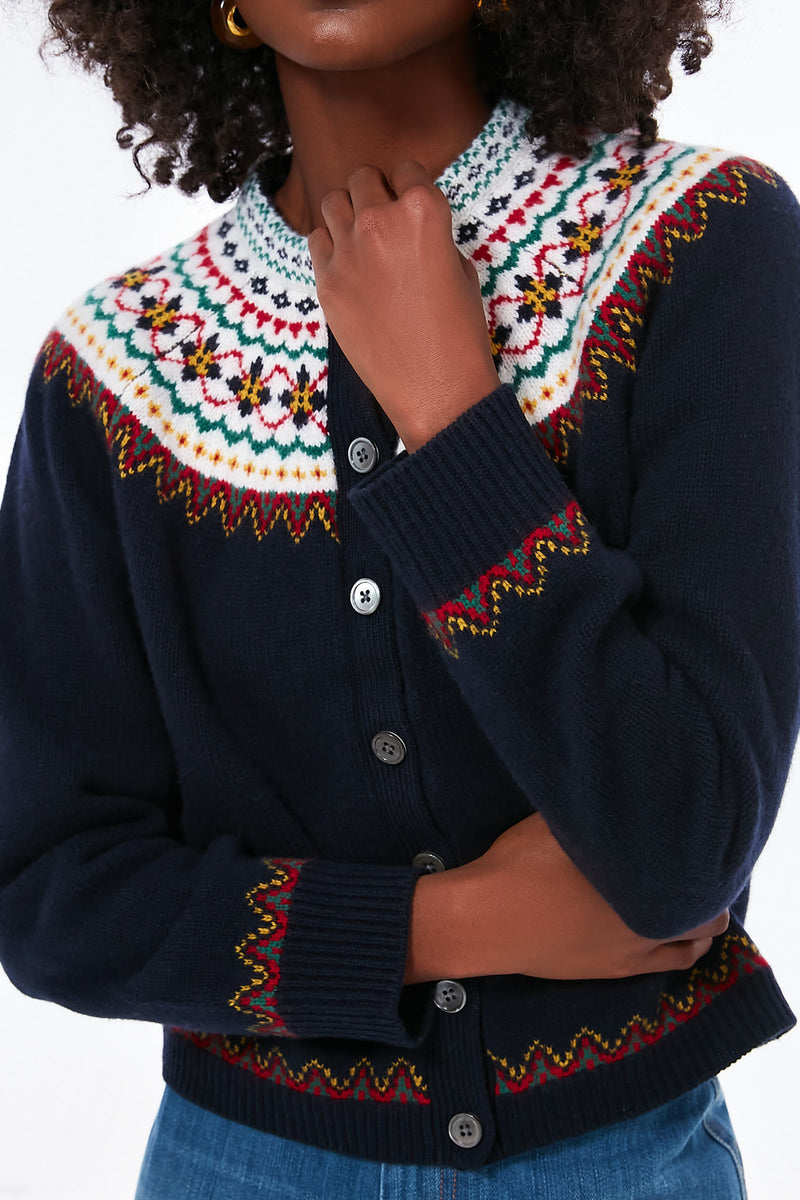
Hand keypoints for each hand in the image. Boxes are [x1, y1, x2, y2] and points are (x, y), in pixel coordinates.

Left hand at [307, 160, 500, 452]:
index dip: (409, 187)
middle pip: (364, 178)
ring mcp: (348, 251)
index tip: (410, 204)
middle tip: (385, 221)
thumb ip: (434, 237)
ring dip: (348, 212)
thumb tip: (413, 231)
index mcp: (423, 211)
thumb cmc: (459, 335)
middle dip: (376, 194)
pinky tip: (347, 264)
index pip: (406, 169)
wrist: (436, 388)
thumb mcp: (463, 271)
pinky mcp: (326, 282)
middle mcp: (381, 221)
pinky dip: (330, 244)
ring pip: (333, 201)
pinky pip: (317, 240)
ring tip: (362, 238)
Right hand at [405, 812, 729, 983]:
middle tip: (693, 872)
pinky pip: (669, 964)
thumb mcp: (560, 823)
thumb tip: (623, 793)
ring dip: (697, 924)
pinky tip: (666, 929)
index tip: (694, 839)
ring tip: (686, 901)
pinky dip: (680, 947)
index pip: (698, 870)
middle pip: (710, 914)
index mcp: (639, 879)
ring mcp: (634, 951)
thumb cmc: (518, 864)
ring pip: (694, 946)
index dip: (702, 853)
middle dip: (707, 892)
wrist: (486, 919)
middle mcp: (648, 919)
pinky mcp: (615, 970)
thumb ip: (603, 814)